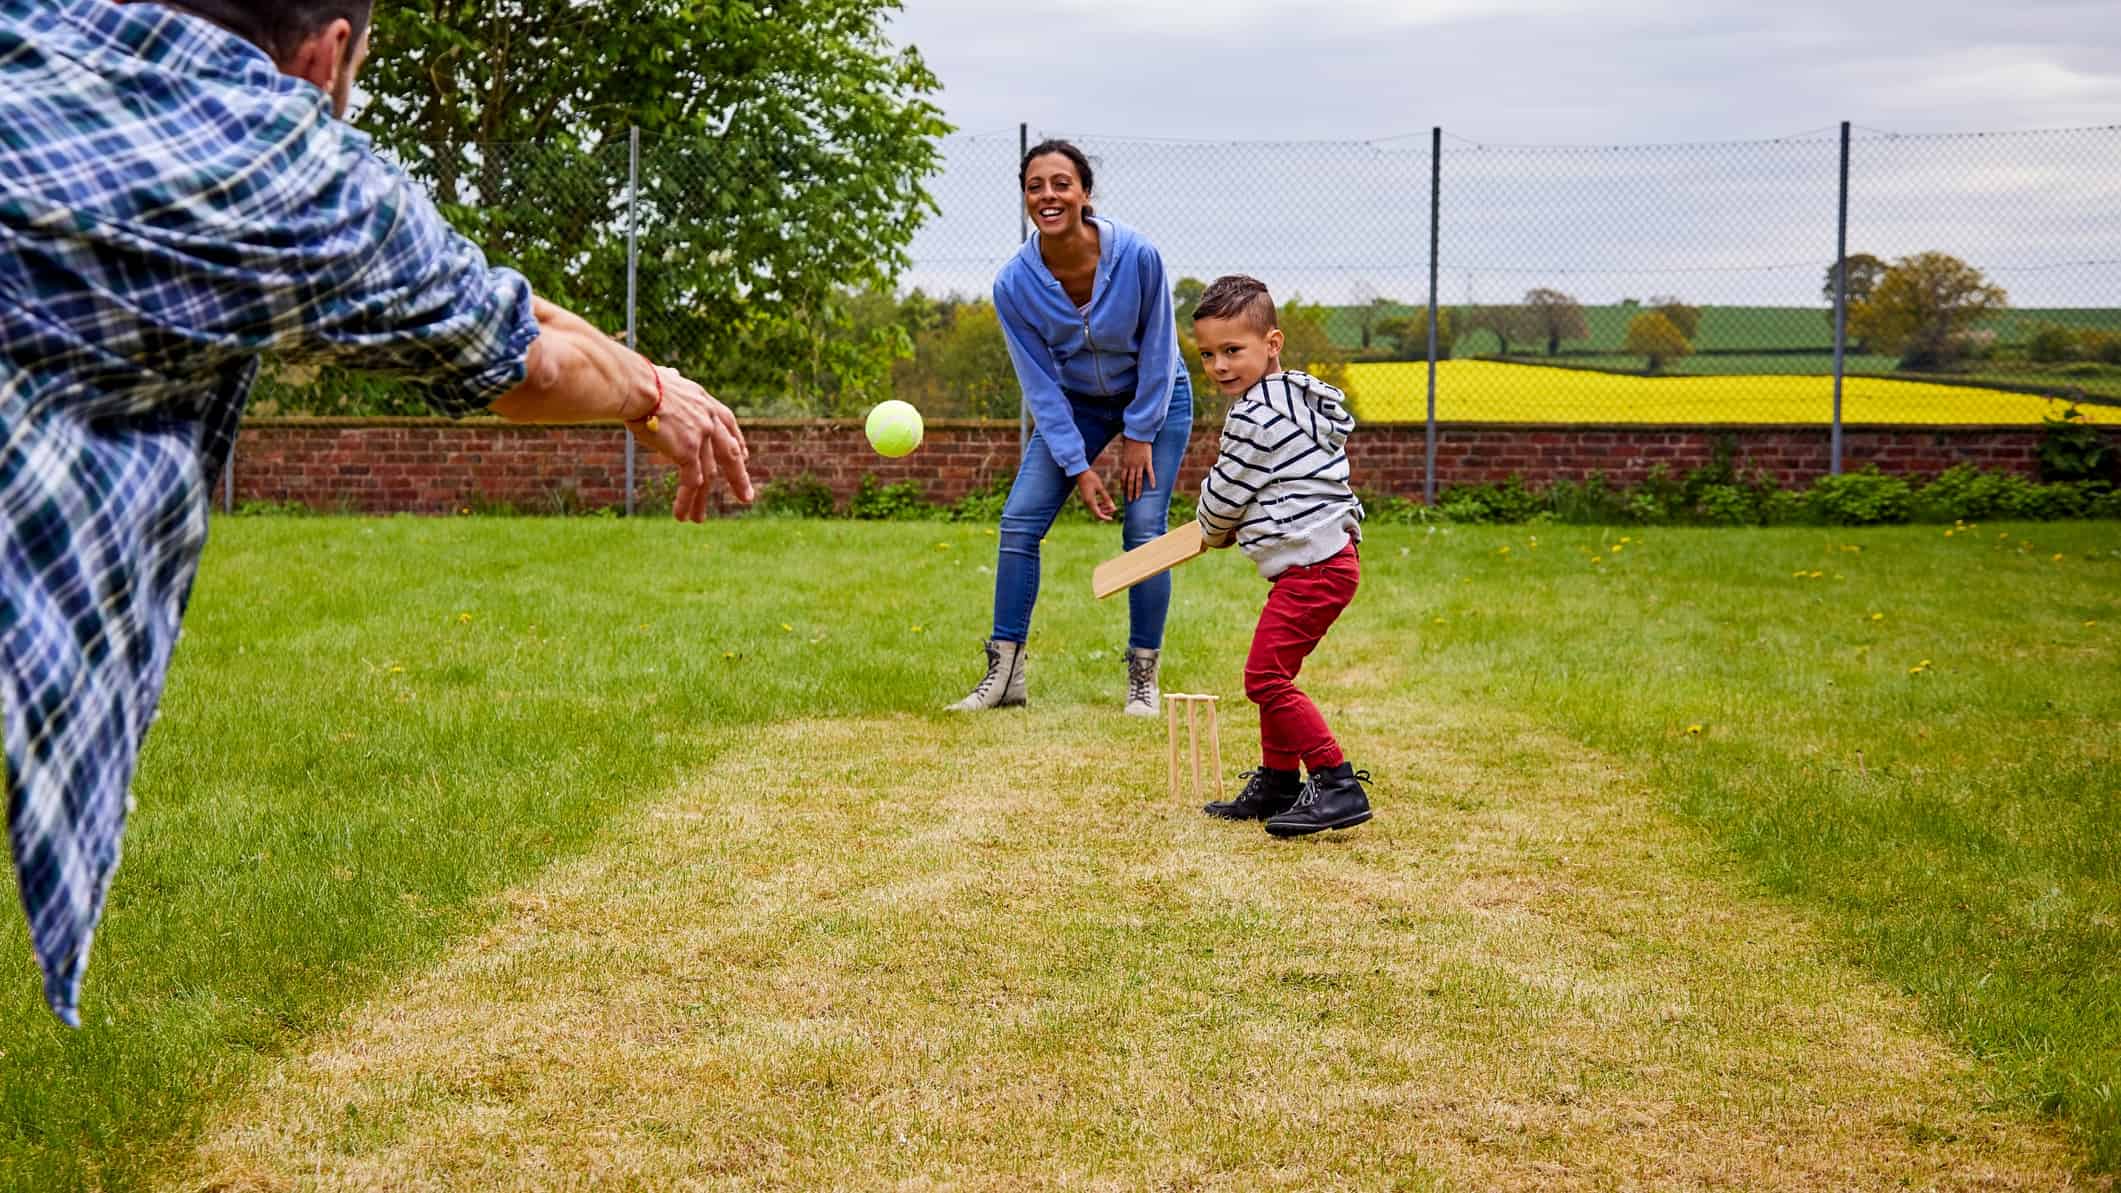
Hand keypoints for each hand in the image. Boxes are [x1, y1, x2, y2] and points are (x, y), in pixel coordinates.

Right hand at [628, 366, 753, 520]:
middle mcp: (709, 420)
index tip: (745, 457)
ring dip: (700, 500)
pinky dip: (686, 500)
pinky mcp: (688, 451)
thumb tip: (671, 372)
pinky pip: (691, 483)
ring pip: (707, 476)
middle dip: (738, 478)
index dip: (738, 442)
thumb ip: (673, 379)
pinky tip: (681, 515)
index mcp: (705, 401)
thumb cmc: (640, 380)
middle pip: (730, 454)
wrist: (636, 386)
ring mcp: (702, 437)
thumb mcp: (665, 376)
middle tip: (746, 497)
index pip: (729, 424)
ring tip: (697, 519)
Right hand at [1074, 470, 1116, 521]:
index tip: (1112, 518)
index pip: (1098, 514)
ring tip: (1111, 504)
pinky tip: (1105, 501)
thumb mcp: (1100, 488)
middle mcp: (1087, 503)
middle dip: (1106, 512)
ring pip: (1095, 509)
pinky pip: (1093, 505)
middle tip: (1114, 508)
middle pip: (1097, 513)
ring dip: (1103, 508)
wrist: (1080, 472)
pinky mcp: (1086, 498)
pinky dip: (1099, 504)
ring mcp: (1086, 500)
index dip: (1105, 518)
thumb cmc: (1091, 478)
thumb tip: (1113, 507)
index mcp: (1090, 501)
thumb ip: (1106, 498)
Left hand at [1118, 437, 1154, 502]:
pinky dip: (1152, 480)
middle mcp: (1131, 466)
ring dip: (1138, 490)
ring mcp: (1139, 464)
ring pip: (1138, 480)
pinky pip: (1150, 473)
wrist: (1137, 434)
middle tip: (1129, 500)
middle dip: (1129, 492)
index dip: (1123, 486)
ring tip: (1137, 498)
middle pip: (1130, 482)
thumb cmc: (1130, 439)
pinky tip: (1153, 487)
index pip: (1123, 478)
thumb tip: (1122, 459)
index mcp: (1125, 463)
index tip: (1123, 493)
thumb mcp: (1125, 449)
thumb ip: (1125, 455)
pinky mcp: (1147, 461)